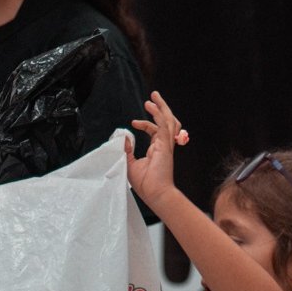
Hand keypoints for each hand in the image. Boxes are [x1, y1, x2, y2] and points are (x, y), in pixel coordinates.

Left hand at [125, 90, 189, 205]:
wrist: (155, 194)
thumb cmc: (145, 184)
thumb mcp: (130, 164)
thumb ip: (127, 150)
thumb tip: (123, 138)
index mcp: (157, 149)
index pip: (155, 131)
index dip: (145, 124)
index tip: (133, 123)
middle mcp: (164, 145)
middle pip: (166, 121)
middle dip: (160, 108)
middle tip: (154, 96)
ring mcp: (166, 145)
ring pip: (168, 120)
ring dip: (161, 107)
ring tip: (154, 96)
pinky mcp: (165, 145)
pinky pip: (163, 125)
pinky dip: (158, 115)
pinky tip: (151, 107)